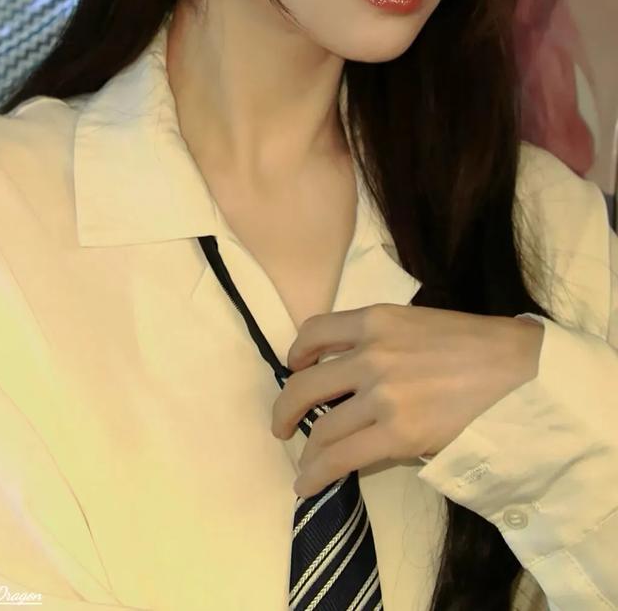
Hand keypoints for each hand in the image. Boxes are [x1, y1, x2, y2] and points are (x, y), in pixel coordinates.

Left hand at [271, 303, 543, 497]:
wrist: (520, 371)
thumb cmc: (480, 345)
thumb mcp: (422, 322)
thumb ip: (386, 338)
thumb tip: (358, 368)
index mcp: (376, 319)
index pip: (315, 330)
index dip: (297, 353)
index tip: (295, 367)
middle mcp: (370, 353)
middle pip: (305, 382)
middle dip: (286, 407)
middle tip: (283, 423)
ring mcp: (382, 394)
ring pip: (321, 426)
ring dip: (305, 448)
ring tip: (303, 461)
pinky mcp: (396, 433)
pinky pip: (340, 456)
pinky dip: (316, 473)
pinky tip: (307, 483)